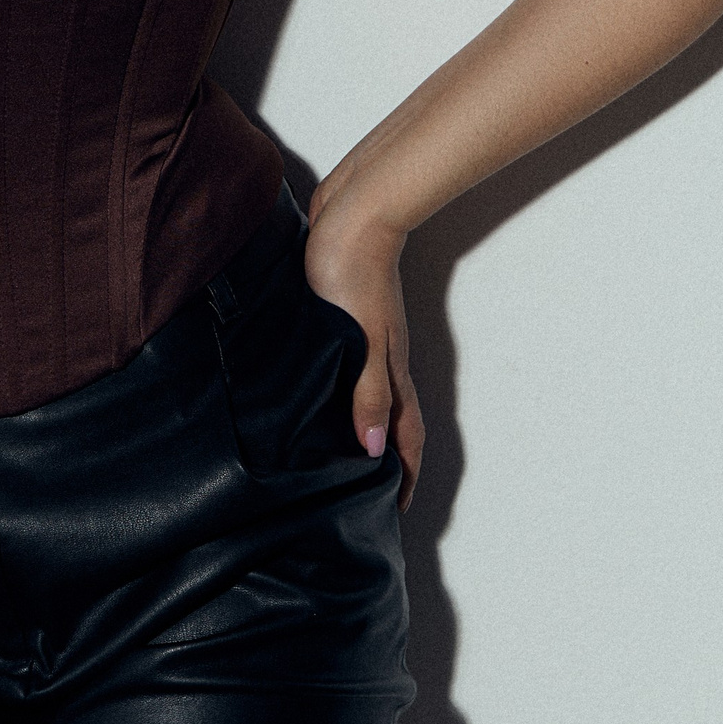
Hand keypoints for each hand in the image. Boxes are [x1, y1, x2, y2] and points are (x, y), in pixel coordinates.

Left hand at [303, 183, 424, 510]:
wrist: (354, 211)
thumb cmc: (352, 270)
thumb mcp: (360, 340)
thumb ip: (366, 392)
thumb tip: (371, 448)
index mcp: (390, 369)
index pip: (404, 436)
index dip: (403, 476)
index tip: (396, 513)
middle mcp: (383, 360)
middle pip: (392, 422)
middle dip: (386, 463)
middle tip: (366, 497)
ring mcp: (366, 339)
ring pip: (370, 397)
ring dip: (362, 430)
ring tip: (340, 459)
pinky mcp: (344, 319)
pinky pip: (349, 371)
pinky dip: (342, 394)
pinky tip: (318, 397)